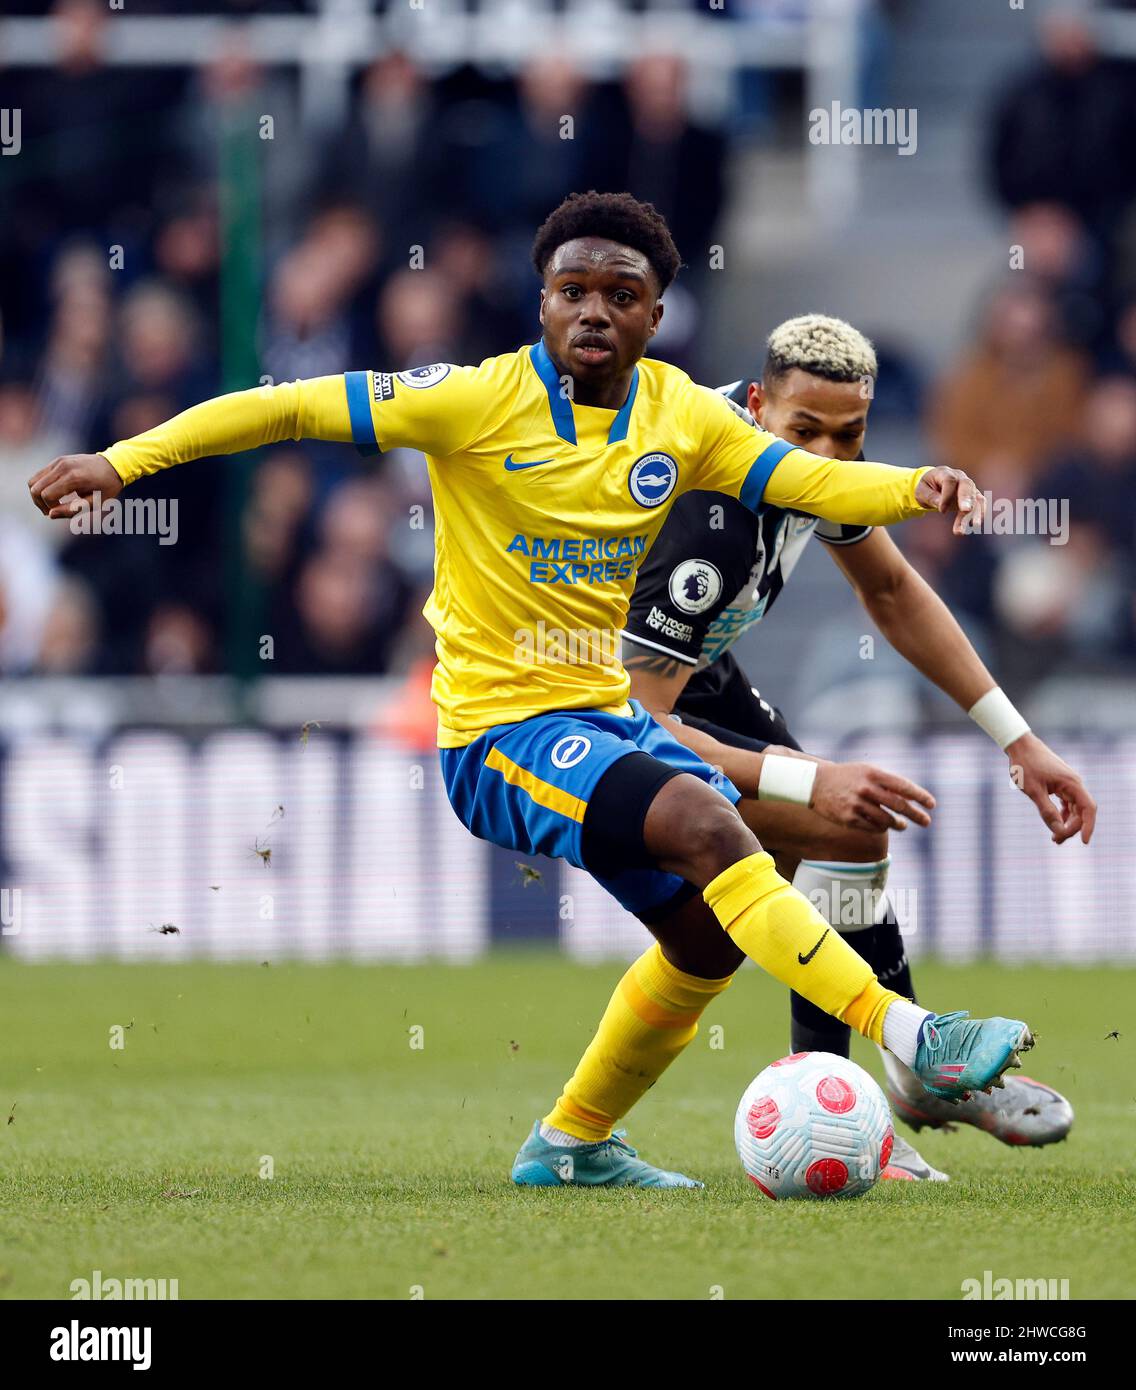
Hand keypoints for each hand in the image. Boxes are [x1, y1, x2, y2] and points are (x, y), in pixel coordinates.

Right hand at [28, 453, 122, 519]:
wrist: (113, 465)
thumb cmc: (106, 488)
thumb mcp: (95, 503)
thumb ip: (72, 510)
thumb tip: (50, 515)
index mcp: (74, 477)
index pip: (47, 495)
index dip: (50, 508)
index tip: (60, 512)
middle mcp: (63, 467)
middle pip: (36, 488)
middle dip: (40, 504)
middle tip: (52, 511)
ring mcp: (58, 462)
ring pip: (33, 481)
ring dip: (38, 495)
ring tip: (52, 503)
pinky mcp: (57, 460)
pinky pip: (39, 475)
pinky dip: (41, 487)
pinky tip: (54, 493)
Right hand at [810, 759, 935, 832]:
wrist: (815, 783)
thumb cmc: (848, 776)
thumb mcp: (867, 771)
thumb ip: (887, 783)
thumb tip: (910, 800)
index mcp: (873, 773)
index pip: (903, 786)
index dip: (920, 796)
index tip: (931, 804)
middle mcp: (866, 788)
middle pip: (898, 805)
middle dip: (916, 815)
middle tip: (926, 821)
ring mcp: (857, 804)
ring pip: (887, 820)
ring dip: (898, 824)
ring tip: (903, 825)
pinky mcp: (849, 818)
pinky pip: (873, 827)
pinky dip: (881, 828)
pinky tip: (883, 825)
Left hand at [915, 466, 985, 535]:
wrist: (934, 485)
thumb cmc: (927, 487)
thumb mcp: (922, 491)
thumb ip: (930, 496)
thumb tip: (940, 504)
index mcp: (945, 473)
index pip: (949, 481)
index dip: (947, 495)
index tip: (941, 511)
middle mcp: (960, 478)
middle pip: (967, 485)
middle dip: (967, 498)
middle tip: (966, 510)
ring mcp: (968, 487)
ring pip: (975, 497)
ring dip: (975, 512)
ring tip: (974, 525)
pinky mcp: (973, 497)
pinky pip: (979, 504)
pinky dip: (979, 514)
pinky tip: (975, 526)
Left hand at [1006, 732, 1096, 844]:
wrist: (1020, 745)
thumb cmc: (1025, 765)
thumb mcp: (1034, 791)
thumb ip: (1047, 811)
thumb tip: (1059, 830)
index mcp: (1072, 783)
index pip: (1089, 808)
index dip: (1088, 826)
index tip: (1083, 842)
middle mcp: (1074, 783)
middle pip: (1081, 811)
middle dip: (1072, 827)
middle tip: (1056, 840)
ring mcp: (1068, 783)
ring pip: (1074, 808)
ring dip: (1066, 823)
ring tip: (1054, 837)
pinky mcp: (1060, 783)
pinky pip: (1066, 802)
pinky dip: (1062, 814)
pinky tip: (1055, 822)